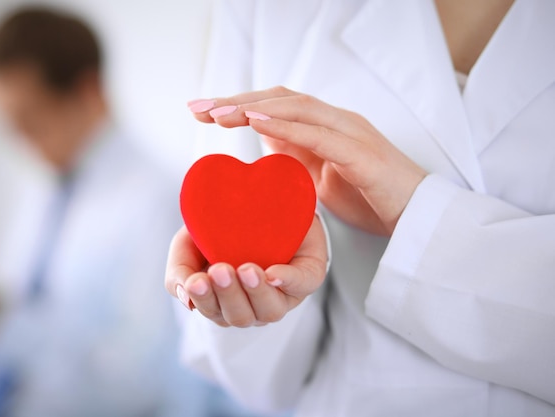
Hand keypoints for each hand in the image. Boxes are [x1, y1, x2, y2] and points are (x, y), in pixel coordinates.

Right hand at [165, 216, 326, 326]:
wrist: (260, 197)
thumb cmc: (222, 227)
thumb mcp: (189, 243)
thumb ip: (179, 271)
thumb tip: (185, 298)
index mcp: (225, 301)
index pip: (213, 312)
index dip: (205, 300)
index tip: (198, 280)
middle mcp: (254, 304)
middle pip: (240, 317)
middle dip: (229, 295)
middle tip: (221, 270)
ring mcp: (283, 294)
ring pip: (269, 311)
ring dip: (256, 292)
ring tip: (247, 270)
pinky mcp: (309, 274)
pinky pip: (302, 284)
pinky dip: (287, 280)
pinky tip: (273, 275)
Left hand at [189, 87, 426, 235]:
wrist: (417, 219)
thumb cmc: (371, 199)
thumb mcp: (322, 178)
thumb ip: (298, 156)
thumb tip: (267, 143)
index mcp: (325, 127)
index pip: (276, 105)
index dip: (239, 105)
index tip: (203, 113)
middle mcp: (337, 121)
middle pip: (280, 99)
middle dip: (235, 101)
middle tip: (197, 108)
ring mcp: (351, 132)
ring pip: (297, 108)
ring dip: (254, 108)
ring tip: (218, 114)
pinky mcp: (362, 153)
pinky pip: (320, 134)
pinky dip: (287, 125)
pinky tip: (257, 122)